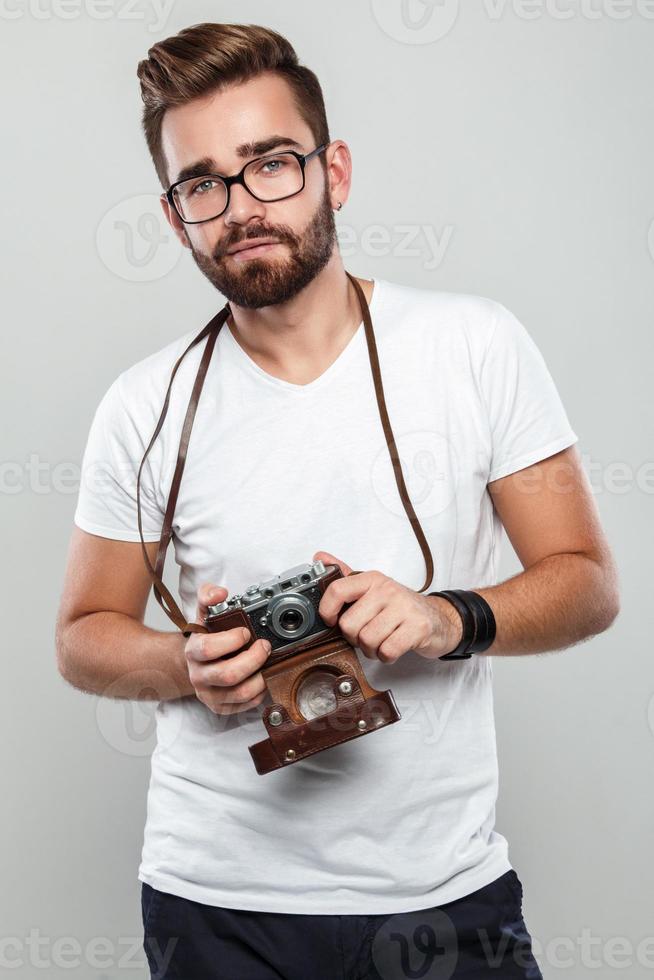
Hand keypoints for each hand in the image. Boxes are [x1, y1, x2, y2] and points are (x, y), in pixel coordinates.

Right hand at [184, 583, 270, 714]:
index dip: (232, 640)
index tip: (246, 632)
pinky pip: (246, 704)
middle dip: (254, 659)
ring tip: (267, 662)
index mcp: (193, 651)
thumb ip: (208, 596)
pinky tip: (261, 676)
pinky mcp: (221, 707)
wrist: (197, 663)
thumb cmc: (206, 638)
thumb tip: (220, 593)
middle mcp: (198, 675)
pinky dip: (260, 691)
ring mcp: (209, 694)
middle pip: (228, 675)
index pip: (208, 649)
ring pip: (241, 693)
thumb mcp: (204, 614)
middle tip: (264, 646)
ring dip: (261, 676)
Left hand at [313, 550, 462, 662]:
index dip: (327, 610)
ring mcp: (404, 608)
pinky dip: (387, 656)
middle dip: (355, 638)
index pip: (337, 590)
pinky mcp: (418, 628)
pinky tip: (392, 649)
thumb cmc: (401, 607)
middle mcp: (387, 590)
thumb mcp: (373, 588)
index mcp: (372, 579)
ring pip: (367, 640)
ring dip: (371, 650)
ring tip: (381, 642)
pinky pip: (387, 650)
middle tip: (366, 636)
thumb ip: (346, 576)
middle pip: (349, 624)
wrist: (440, 619)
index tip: (331, 621)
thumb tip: (320, 557)